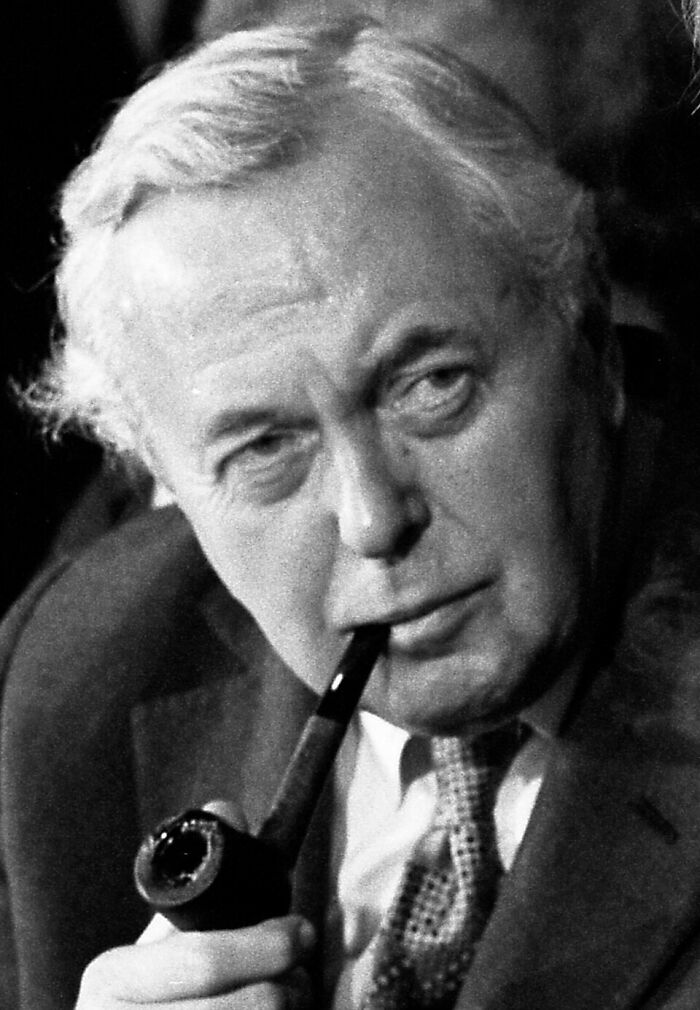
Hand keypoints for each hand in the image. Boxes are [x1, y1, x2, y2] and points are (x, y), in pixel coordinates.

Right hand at [76, 801, 314, 1007]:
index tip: (301, 934)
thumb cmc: (154, 995)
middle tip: (301, 975)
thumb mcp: (163, 938)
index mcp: (111, 979)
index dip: (264, 947)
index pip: (202, 961)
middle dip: (286, 988)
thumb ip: (200, 881)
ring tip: (290, 1001)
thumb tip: (226, 810)